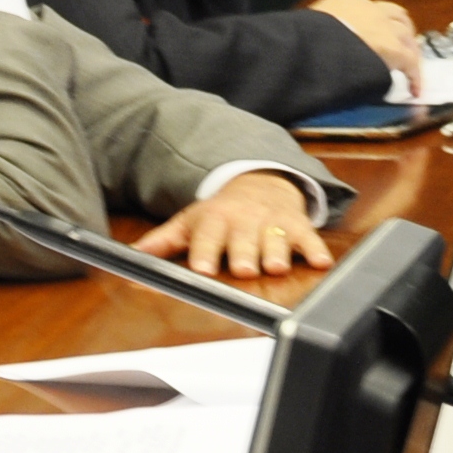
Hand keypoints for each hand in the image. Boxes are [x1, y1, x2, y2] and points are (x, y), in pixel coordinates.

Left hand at [137, 172, 336, 278]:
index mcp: (214, 220)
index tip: (201, 268)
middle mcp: (244, 220)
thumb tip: (132, 256)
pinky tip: (320, 262)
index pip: (207, 236)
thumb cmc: (221, 212)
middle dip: (244, 253)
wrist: (258, 183)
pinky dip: (315, 249)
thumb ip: (163, 241)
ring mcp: (272, 222)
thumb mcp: (189, 222)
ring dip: (277, 251)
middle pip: (243, 239)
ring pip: (276, 237)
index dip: (204, 252)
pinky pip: (308, 237)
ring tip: (277, 266)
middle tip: (243, 269)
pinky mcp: (297, 224)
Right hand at [305, 0, 423, 82]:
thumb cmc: (303, 38)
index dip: (374, 24)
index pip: (367, 10)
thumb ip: (317, 34)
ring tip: (410, 67)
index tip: (374, 35)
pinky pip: (411, 64)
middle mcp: (368, 10)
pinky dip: (415, 77)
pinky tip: (414, 89)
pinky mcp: (395, 50)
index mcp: (343, 2)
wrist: (314, 44)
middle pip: (396, 16)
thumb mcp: (306, 28)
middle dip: (401, 30)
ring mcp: (384, 28)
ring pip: (407, 36)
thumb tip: (314, 47)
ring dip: (410, 50)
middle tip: (402, 47)